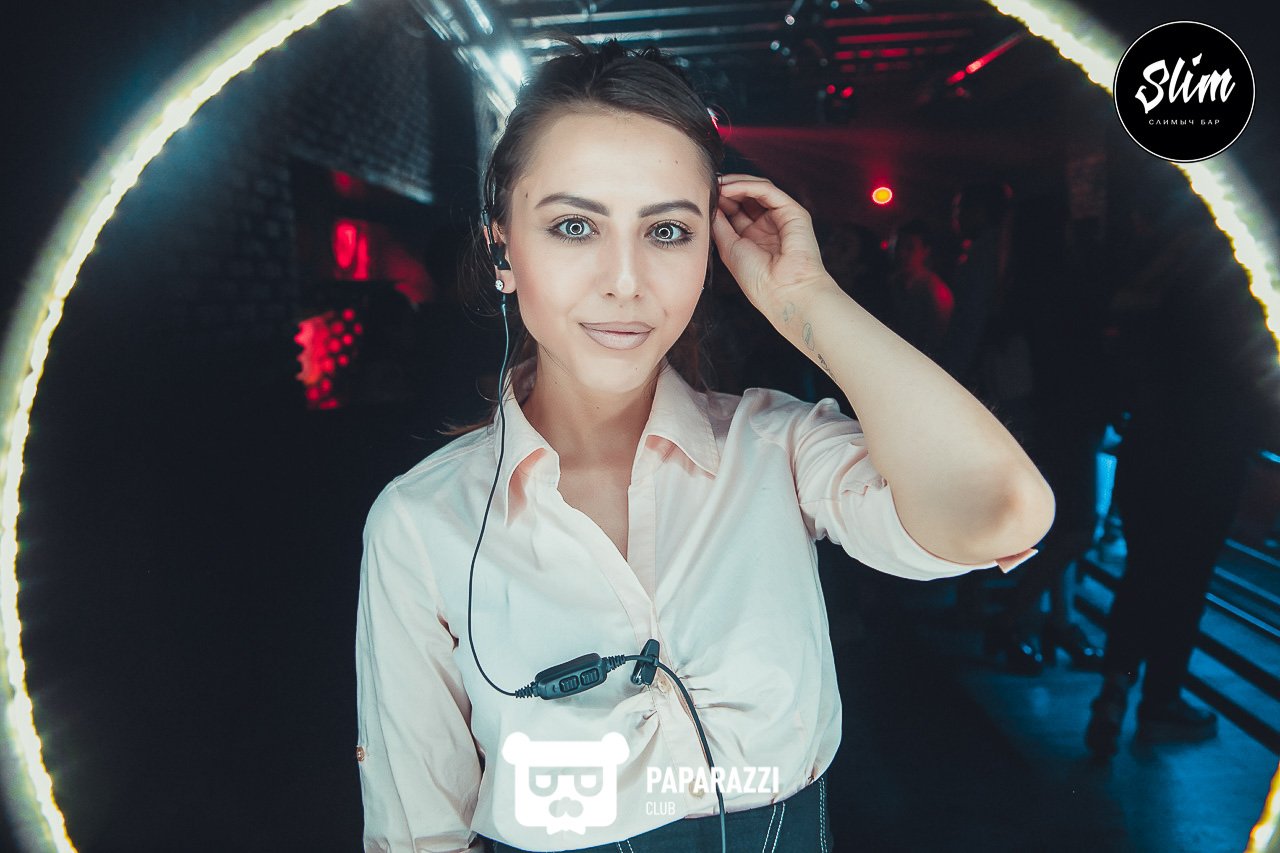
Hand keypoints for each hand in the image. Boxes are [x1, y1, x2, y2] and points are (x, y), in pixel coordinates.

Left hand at [711, 174, 834, 314]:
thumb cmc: (758, 279)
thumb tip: (710, 205)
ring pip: (757, 189)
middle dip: (726, 189)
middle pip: (746, 197)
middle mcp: (768, 225)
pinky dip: (747, 185)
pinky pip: (767, 190)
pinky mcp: (793, 211)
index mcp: (754, 237)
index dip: (720, 201)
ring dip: (735, 183)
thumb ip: (720, 225)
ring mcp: (781, 217)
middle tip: (709, 185)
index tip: (703, 196)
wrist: (782, 292)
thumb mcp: (729, 248)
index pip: (736, 210)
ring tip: (718, 184)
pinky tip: (730, 187)